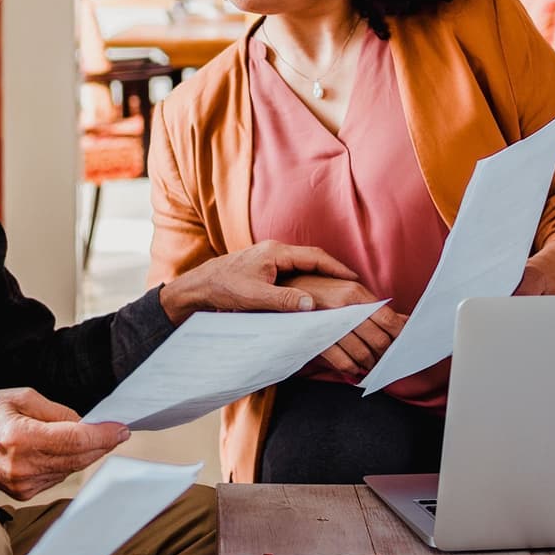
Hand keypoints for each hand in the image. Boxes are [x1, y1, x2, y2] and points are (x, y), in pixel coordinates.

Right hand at [0, 388, 127, 499]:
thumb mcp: (20, 397)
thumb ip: (56, 412)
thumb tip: (84, 425)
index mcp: (21, 438)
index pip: (77, 440)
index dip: (104, 435)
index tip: (122, 428)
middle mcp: (23, 467)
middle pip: (79, 458)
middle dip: (101, 444)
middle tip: (115, 430)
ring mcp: (22, 485)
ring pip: (71, 469)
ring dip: (84, 453)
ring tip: (86, 435)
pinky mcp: (22, 494)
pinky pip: (57, 477)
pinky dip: (66, 463)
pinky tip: (61, 449)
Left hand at [159, 240, 360, 324]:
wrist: (199, 286)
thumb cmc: (224, 289)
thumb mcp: (255, 298)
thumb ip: (284, 301)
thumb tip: (312, 305)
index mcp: (275, 253)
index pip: (314, 257)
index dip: (336, 268)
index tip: (355, 278)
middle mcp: (273, 250)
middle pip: (312, 257)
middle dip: (333, 269)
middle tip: (354, 283)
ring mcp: (268, 256)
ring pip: (302, 262)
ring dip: (320, 273)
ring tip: (339, 287)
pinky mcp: (263, 265)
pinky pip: (292, 268)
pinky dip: (307, 277)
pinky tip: (312, 289)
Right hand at [279, 272, 407, 378]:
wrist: (281, 288)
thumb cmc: (317, 288)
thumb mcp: (347, 290)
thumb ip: (375, 306)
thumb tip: (405, 321)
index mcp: (355, 292)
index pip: (388, 319)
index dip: (400, 335)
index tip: (403, 343)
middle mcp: (345, 308)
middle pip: (379, 339)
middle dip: (385, 353)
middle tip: (384, 356)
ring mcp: (330, 325)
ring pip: (363, 354)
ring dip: (370, 362)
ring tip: (369, 363)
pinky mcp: (317, 339)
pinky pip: (343, 362)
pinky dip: (352, 369)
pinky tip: (354, 368)